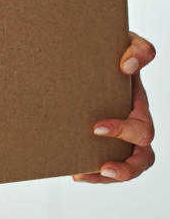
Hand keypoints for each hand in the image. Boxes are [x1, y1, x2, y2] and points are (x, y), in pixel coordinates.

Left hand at [73, 31, 156, 182]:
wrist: (86, 50)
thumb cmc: (108, 48)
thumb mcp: (126, 41)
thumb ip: (138, 48)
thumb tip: (128, 66)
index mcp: (137, 106)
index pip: (143, 129)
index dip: (124, 132)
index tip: (96, 128)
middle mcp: (130, 124)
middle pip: (143, 156)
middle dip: (127, 168)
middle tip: (104, 167)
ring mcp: (116, 135)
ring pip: (125, 166)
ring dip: (107, 177)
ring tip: (83, 175)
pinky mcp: (98, 139)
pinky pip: (102, 164)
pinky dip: (91, 172)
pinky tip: (75, 171)